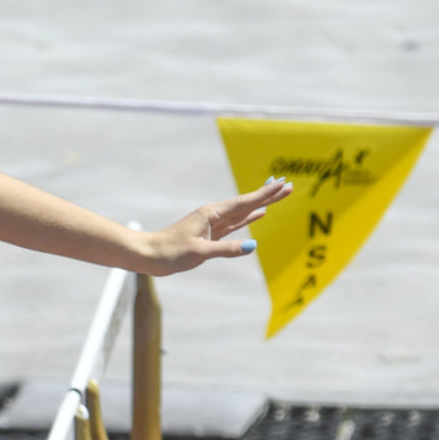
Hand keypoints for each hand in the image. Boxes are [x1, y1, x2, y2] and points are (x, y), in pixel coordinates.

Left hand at [139, 177, 291, 276]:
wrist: (149, 256)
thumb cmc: (170, 252)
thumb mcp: (199, 252)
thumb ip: (226, 249)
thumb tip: (253, 246)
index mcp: (211, 214)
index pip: (244, 203)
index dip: (265, 195)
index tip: (282, 184)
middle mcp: (213, 215)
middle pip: (246, 203)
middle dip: (268, 195)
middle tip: (289, 186)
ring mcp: (212, 224)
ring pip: (242, 212)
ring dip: (261, 204)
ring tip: (278, 196)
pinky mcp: (210, 234)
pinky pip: (235, 223)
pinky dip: (248, 217)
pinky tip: (258, 214)